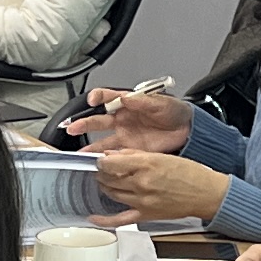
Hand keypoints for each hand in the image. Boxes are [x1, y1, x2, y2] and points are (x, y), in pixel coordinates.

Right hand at [68, 88, 192, 155]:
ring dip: (89, 146)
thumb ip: (143, 101)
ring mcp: (125, 135)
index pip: (107, 97)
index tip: (92, 100)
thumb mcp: (161, 103)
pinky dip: (103, 159)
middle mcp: (122, 119)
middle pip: (98, 120)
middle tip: (73, 127)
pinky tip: (95, 163)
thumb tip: (127, 97)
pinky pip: (113, 155)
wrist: (187, 131)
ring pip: (101, 141)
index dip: (98, 97)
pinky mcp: (130, 150)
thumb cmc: (175, 112)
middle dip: (83, 123)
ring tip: (77, 153)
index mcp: (128, 103)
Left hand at [90, 150, 230, 222]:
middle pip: (109, 178)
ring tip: (105, 182)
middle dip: (102, 172)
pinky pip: (119, 219)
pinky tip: (93, 217)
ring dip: (104, 186)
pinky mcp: (145, 215)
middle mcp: (141, 183)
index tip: (101, 160)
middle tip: (103, 169)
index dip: (101, 161)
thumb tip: (113, 154)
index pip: (111, 163)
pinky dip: (103, 219)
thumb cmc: (190, 174)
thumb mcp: (162, 156)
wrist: (206, 194)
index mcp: (146, 165)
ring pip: (111, 193)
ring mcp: (142, 201)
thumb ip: (135, 154)